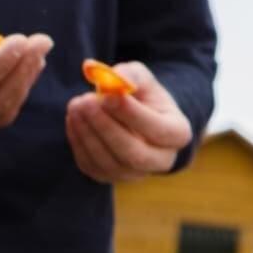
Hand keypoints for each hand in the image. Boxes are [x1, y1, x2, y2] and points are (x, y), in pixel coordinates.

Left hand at [64, 61, 192, 182]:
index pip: (159, 130)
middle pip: (134, 154)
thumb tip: (115, 79)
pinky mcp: (110, 177)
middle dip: (106, 128)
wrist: (135, 116)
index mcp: (178, 134)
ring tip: (76, 106)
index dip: (132, 115)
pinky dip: (79, 142)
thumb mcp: (142, 79)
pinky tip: (74, 119)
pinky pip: (91, 166)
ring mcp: (135, 173)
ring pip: (109, 162)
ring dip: (88, 133)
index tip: (108, 96)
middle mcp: (161, 159)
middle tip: (86, 102)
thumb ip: (131, 76)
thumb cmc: (142, 95)